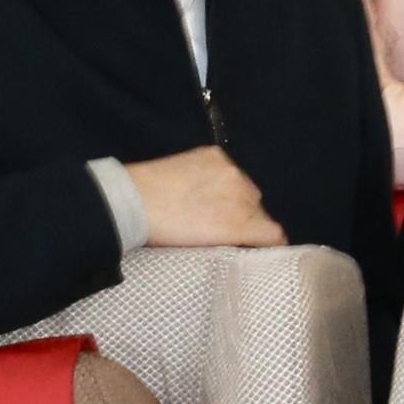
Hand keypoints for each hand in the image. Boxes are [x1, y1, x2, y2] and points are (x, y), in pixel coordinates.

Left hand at [123, 146, 282, 248]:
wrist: (128, 201)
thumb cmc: (160, 232)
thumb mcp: (202, 248)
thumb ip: (233, 243)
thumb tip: (247, 241)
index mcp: (241, 225)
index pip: (274, 234)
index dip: (267, 241)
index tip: (256, 245)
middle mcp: (244, 195)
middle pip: (260, 209)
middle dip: (248, 217)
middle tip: (223, 225)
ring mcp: (230, 172)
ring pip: (247, 188)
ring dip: (236, 197)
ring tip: (211, 203)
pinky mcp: (215, 155)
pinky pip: (231, 169)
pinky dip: (222, 178)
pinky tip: (203, 184)